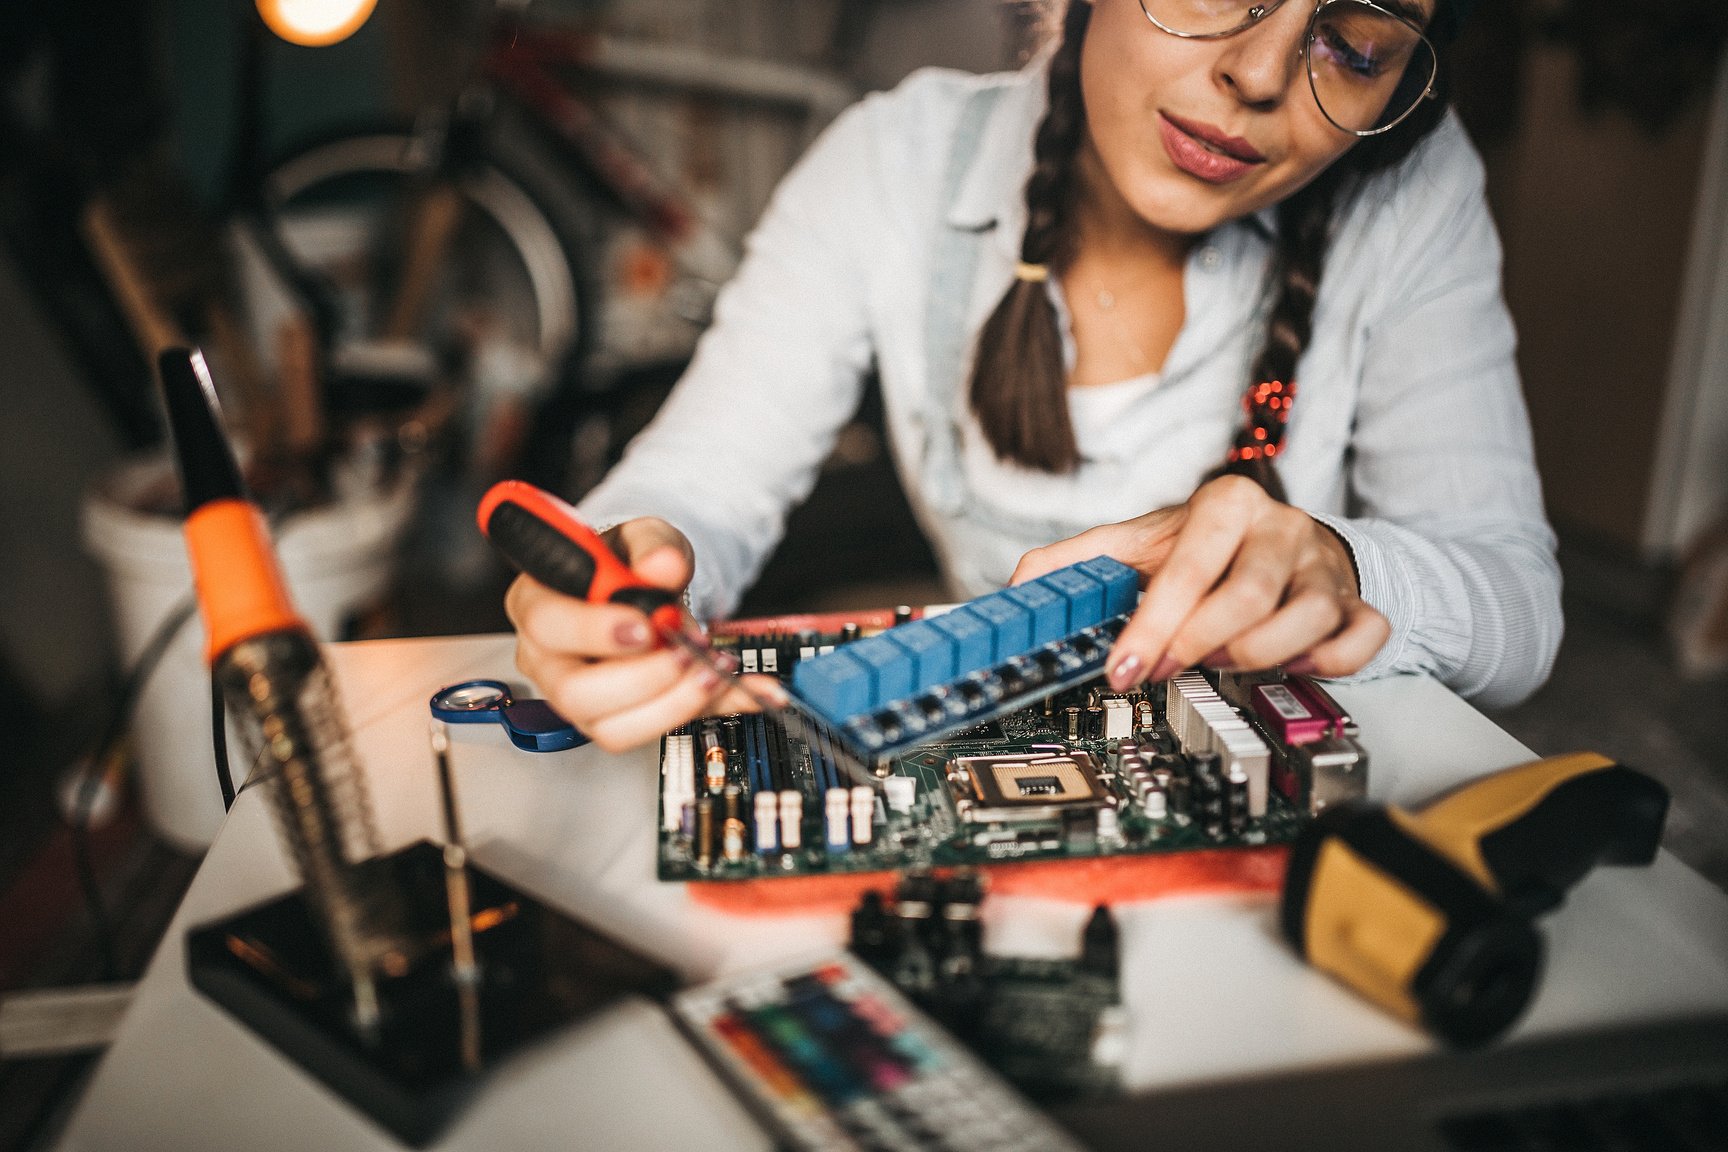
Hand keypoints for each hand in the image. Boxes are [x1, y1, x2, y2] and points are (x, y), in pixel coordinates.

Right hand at [506, 517, 786, 751]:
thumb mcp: (642, 538)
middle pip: (573, 692)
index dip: (594, 632)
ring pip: (610, 729)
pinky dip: (702, 712)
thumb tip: (664, 564)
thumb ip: (652, 545)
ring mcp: (576, 699)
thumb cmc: (626, 566)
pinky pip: (653, 733)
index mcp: (537, 603)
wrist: (647, 593)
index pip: (546, 625)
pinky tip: (737, 689)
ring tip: (712, 670)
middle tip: (686, 652)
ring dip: (672, 704)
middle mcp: (547, 660)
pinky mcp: (616, 721)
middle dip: (640, 679)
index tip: (646, 626)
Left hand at [1011, 475, 1388, 688]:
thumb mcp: (1138, 543)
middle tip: (1164, 668)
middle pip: (1250, 597)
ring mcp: (1324, 567)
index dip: (1155, 624)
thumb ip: (1077, 562)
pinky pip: (1363, 637)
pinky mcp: (1357, 602)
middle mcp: (1281, 530)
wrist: (1280, 538)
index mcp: (1226, 505)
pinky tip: (1294, 665)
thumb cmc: (1205, 548)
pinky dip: (1332, 661)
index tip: (1125, 668)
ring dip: (1257, 656)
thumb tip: (1016, 587)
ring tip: (1221, 661)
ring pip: (1307, 621)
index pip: (1190, 567)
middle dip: (1199, 645)